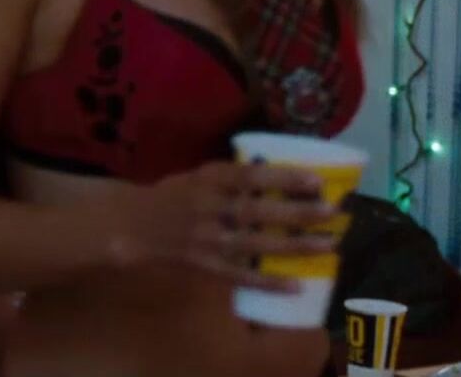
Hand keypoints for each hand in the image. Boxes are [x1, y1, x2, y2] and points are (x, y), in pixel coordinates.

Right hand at [101, 160, 341, 290]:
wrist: (126, 225)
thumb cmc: (167, 197)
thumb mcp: (195, 177)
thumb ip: (230, 179)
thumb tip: (281, 177)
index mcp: (205, 179)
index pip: (249, 175)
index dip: (284, 178)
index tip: (317, 180)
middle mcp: (206, 207)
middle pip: (257, 210)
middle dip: (297, 212)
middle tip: (334, 213)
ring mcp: (205, 238)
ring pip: (255, 243)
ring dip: (294, 246)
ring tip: (329, 245)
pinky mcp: (203, 264)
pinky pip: (239, 274)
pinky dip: (267, 281)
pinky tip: (296, 285)